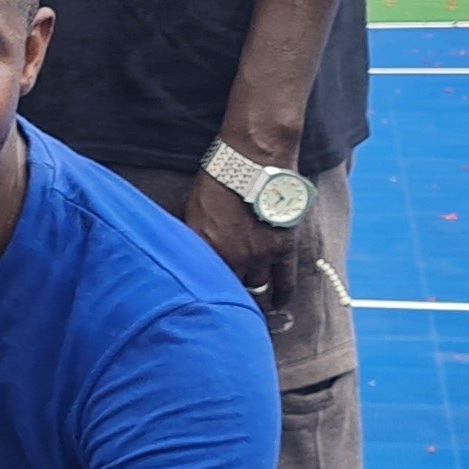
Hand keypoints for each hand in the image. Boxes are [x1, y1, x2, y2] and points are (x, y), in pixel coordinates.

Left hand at [181, 174, 299, 315]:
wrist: (253, 161)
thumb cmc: (216, 181)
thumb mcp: (190, 210)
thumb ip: (190, 238)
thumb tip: (182, 255)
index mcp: (204, 250)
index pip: (202, 284)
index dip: (204, 294)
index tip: (202, 305)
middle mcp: (232, 258)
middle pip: (230, 290)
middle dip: (228, 298)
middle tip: (228, 307)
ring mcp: (260, 256)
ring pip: (257, 288)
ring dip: (254, 295)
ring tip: (252, 307)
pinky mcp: (285, 249)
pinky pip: (286, 282)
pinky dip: (282, 295)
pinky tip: (279, 303)